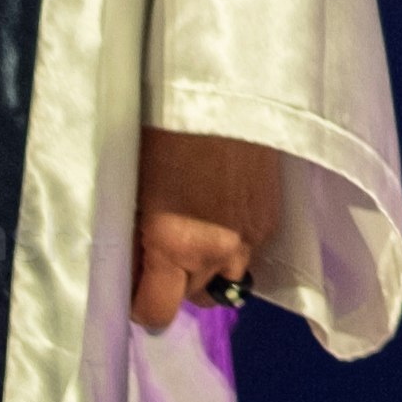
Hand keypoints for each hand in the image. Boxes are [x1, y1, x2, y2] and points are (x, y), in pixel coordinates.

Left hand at [132, 127, 284, 328]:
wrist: (230, 89)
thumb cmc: (165, 130)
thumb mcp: (133, 188)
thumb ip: (132, 237)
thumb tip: (127, 269)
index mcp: (175, 245)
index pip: (156, 312)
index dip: (138, 303)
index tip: (130, 282)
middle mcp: (218, 252)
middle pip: (193, 298)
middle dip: (173, 282)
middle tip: (160, 247)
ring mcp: (252, 237)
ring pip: (227, 280)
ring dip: (208, 268)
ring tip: (196, 233)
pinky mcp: (274, 218)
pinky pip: (249, 252)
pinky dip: (233, 244)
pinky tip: (222, 212)